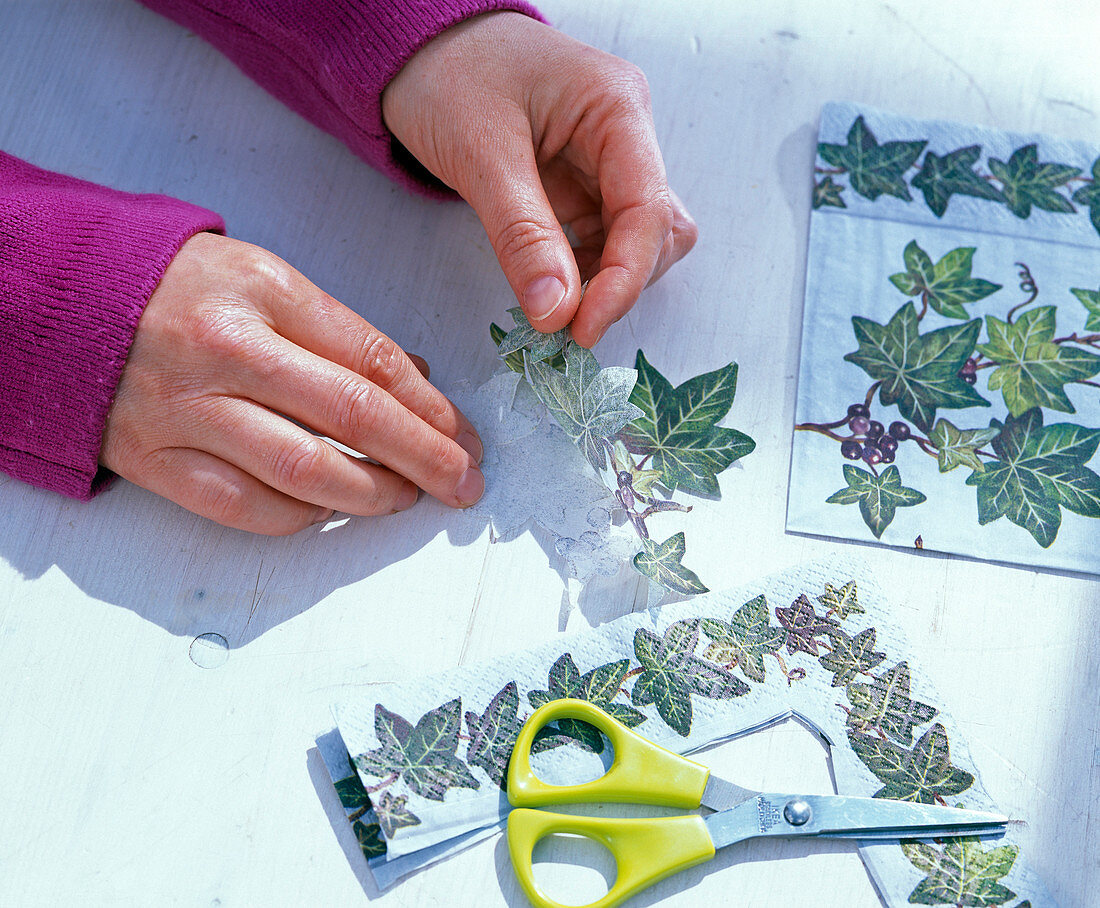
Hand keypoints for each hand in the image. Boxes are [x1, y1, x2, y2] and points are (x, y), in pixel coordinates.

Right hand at [100, 232, 483, 534]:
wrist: (63, 304)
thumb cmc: (177, 289)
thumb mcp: (266, 280)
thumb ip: (339, 332)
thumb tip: (417, 382)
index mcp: (265, 292)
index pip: (373, 359)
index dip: (432, 407)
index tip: (465, 435)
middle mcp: (228, 350)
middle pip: (353, 417)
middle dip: (424, 458)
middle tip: (462, 481)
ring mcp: (188, 410)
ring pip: (304, 472)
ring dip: (372, 496)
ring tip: (408, 499)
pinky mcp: (156, 460)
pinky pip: (245, 507)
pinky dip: (301, 518)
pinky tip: (331, 512)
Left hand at [382, 12, 697, 346]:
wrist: (415, 47)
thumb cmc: (446, 72)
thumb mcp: (480, 154)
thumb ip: (522, 235)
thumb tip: (557, 311)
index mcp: (614, 107)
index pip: (647, 209)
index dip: (625, 279)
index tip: (584, 327)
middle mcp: (624, 133)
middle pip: (657, 230)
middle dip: (621, 283)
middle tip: (568, 326)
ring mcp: (606, 160)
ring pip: (635, 240)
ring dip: (605, 283)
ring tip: (554, 312)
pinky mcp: (581, 183)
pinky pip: (601, 239)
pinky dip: (583, 273)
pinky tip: (551, 289)